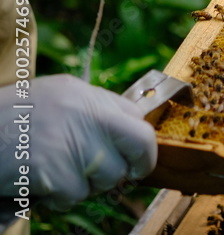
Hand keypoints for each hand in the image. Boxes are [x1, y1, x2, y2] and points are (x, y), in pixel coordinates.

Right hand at [0, 75, 156, 210]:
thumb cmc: (6, 121)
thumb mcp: (53, 100)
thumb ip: (89, 113)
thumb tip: (125, 136)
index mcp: (84, 94)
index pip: (136, 117)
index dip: (141, 145)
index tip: (138, 160)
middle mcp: (84, 111)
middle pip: (138, 142)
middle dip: (135, 164)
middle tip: (122, 176)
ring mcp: (71, 140)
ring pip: (107, 176)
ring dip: (86, 185)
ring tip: (55, 174)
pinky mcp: (53, 170)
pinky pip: (75, 194)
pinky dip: (58, 198)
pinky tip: (38, 184)